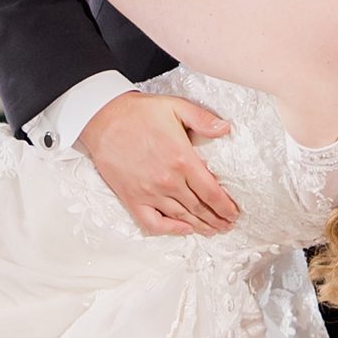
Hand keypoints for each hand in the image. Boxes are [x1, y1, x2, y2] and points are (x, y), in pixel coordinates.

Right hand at [76, 92, 240, 236]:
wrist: (102, 119)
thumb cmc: (139, 112)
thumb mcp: (176, 106)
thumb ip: (203, 119)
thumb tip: (226, 129)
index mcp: (182, 160)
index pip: (212, 192)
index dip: (226, 206)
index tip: (234, 213)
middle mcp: (168, 181)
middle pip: (199, 208)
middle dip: (217, 219)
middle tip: (227, 225)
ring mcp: (149, 193)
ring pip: (181, 218)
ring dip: (200, 227)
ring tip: (212, 230)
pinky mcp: (132, 199)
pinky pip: (153, 223)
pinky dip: (170, 230)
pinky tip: (182, 230)